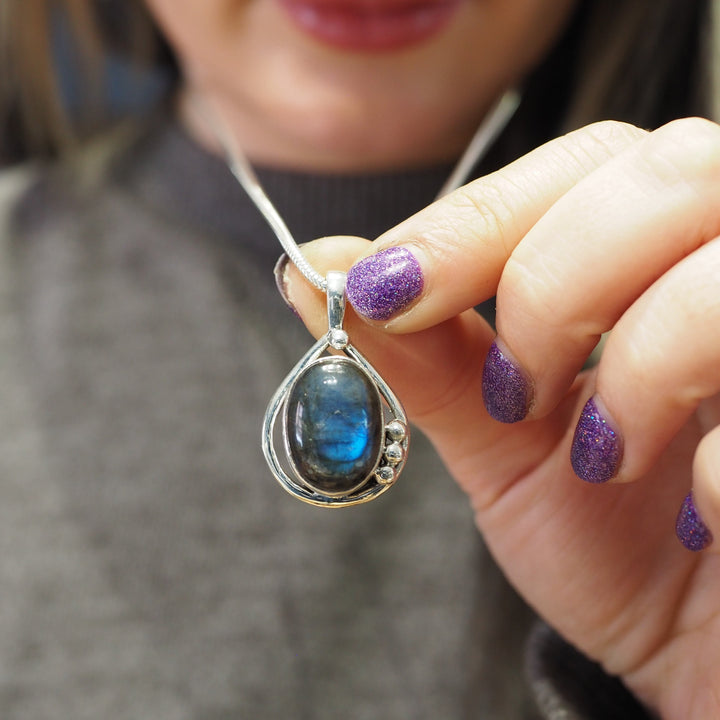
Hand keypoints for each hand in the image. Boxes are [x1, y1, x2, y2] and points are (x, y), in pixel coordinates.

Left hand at [283, 118, 719, 718]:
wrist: (701, 655)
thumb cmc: (612, 545)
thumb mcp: (502, 446)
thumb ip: (422, 354)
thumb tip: (311, 267)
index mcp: (664, 262)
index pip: (587, 162)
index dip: (479, 218)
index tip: (387, 292)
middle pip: (669, 169)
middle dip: (555, 281)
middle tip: (517, 389)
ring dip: (639, 365)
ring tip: (605, 457)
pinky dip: (712, 461)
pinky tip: (698, 512)